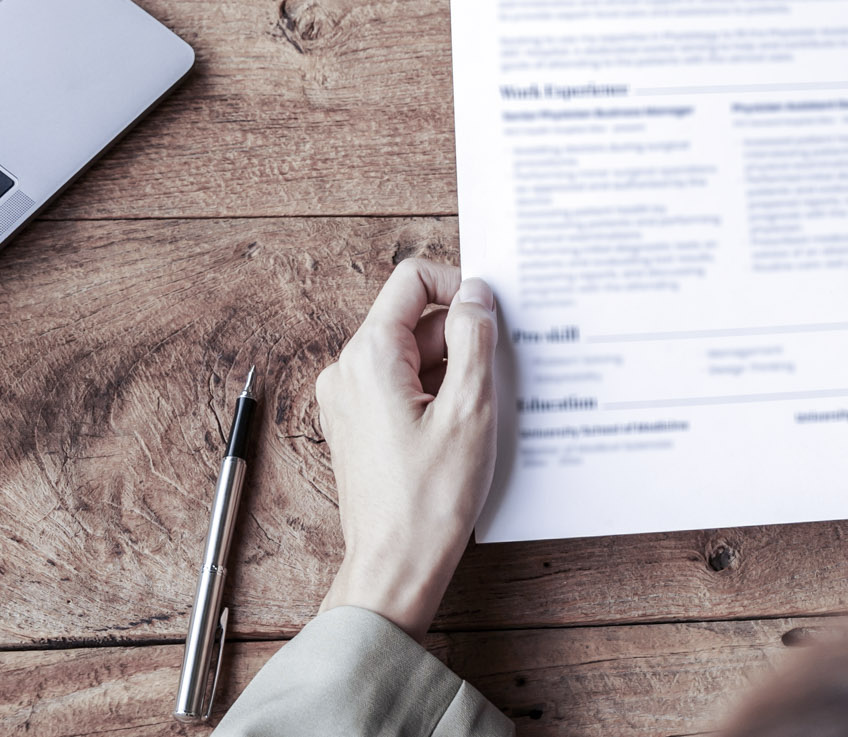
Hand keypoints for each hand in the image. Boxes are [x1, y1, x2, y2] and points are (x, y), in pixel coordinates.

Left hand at [314, 259, 498, 635]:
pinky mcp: (357, 424)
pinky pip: (401, 386)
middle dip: (461, 337)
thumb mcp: (470, 408)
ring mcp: (348, 399)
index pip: (412, 280)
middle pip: (414, 319)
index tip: (491, 314)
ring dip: (452, 370)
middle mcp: (348, 370)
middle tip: (499, 371)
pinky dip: (434, 394)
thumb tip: (477, 294)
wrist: (394, 568)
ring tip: (481, 412)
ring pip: (411, 355)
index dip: (458, 286)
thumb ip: (475, 338)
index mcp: (370, 356)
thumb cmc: (429, 500)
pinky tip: (461, 429)